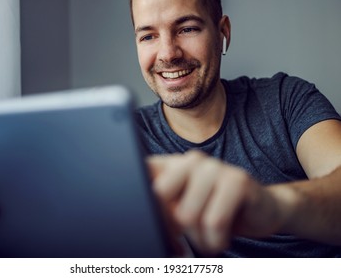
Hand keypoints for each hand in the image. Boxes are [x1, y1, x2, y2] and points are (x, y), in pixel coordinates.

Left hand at [147, 151, 288, 254]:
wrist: (260, 211)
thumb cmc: (216, 211)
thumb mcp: (183, 209)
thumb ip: (162, 209)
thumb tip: (142, 224)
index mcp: (173, 164)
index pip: (143, 170)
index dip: (139, 197)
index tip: (145, 220)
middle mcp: (191, 160)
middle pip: (159, 194)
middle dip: (169, 224)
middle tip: (182, 236)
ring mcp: (215, 167)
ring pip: (187, 214)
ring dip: (197, 238)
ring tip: (207, 236)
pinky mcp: (238, 180)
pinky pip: (214, 221)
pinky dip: (215, 240)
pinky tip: (221, 237)